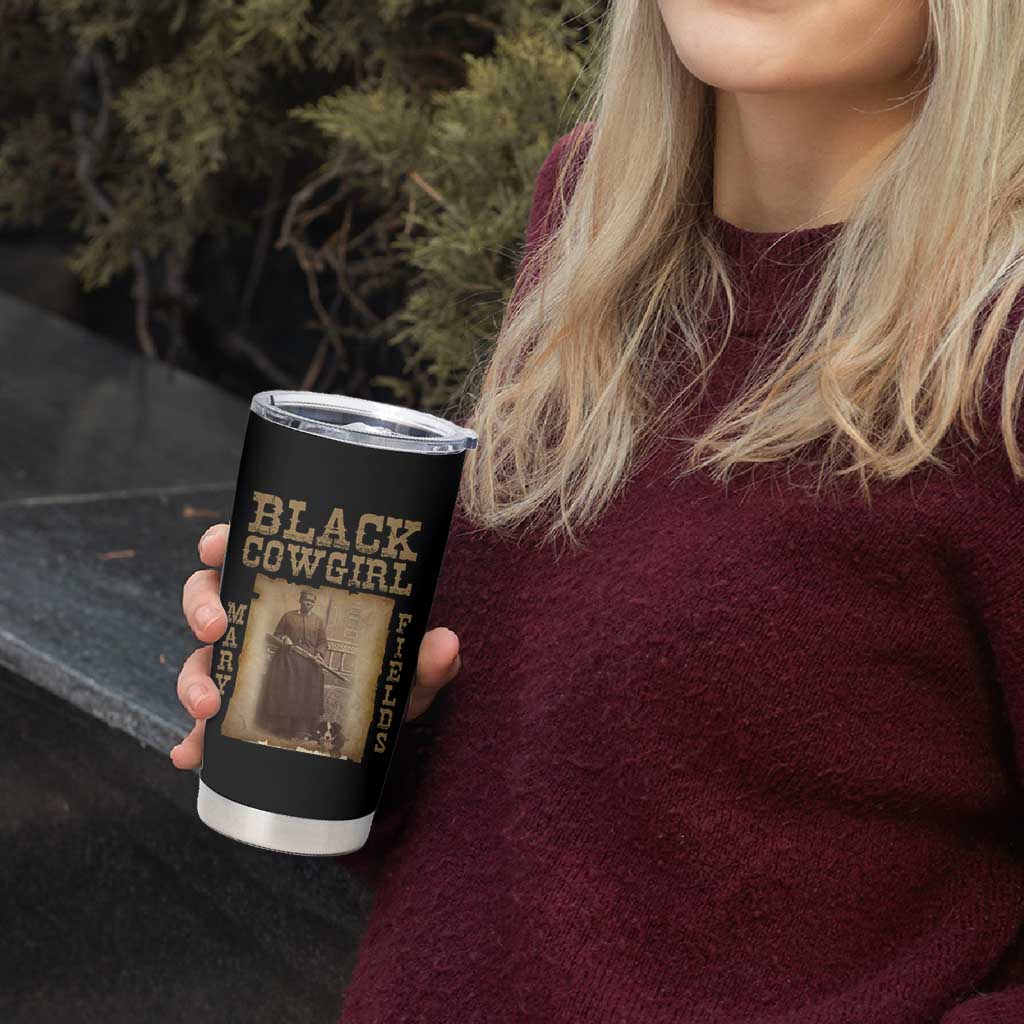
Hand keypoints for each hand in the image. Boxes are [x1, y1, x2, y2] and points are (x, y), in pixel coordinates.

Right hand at [170, 522, 461, 769]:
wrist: (379, 725)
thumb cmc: (387, 675)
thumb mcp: (408, 668)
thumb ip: (425, 657)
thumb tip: (445, 644)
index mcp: (291, 591)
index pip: (247, 553)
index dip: (222, 543)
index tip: (216, 546)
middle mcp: (258, 622)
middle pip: (207, 598)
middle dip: (201, 609)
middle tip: (215, 628)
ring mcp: (244, 666)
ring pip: (199, 658)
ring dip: (193, 678)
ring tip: (208, 706)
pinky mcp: (239, 712)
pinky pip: (204, 725)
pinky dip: (192, 740)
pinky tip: (190, 755)